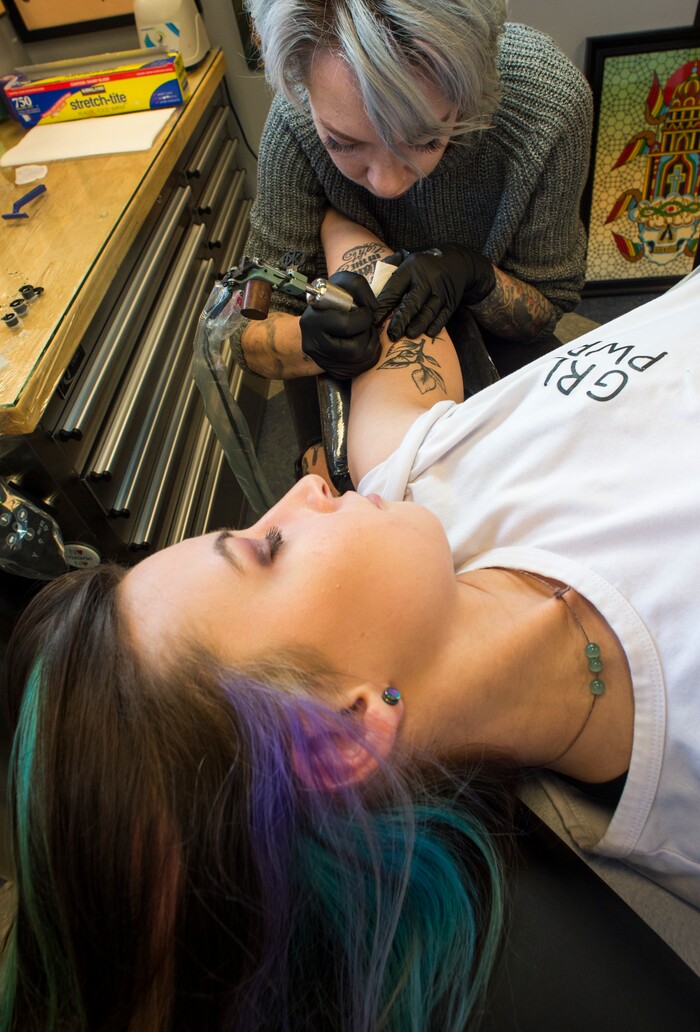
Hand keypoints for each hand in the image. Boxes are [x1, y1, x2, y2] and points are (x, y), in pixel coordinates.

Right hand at [300, 271, 380, 378]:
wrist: (317, 325)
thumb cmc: (331, 302)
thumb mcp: (339, 284)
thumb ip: (357, 285)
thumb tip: (372, 307)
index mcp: (312, 321)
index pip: (346, 325)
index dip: (363, 317)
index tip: (363, 310)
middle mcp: (314, 346)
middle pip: (355, 349)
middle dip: (367, 332)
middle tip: (365, 322)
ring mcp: (324, 362)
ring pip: (361, 358)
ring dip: (371, 341)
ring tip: (365, 330)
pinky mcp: (335, 371)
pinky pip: (364, 366)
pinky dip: (371, 352)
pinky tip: (365, 341)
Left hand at [375, 244, 495, 340]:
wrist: (459, 260)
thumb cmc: (425, 262)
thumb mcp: (408, 255)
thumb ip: (390, 265)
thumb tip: (372, 282)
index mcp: (411, 268)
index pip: (394, 288)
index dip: (384, 305)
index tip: (374, 319)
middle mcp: (427, 280)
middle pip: (412, 302)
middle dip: (401, 319)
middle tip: (392, 334)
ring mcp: (440, 292)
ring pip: (429, 311)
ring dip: (419, 324)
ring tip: (409, 335)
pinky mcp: (451, 302)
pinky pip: (444, 315)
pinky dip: (436, 325)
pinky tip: (428, 332)